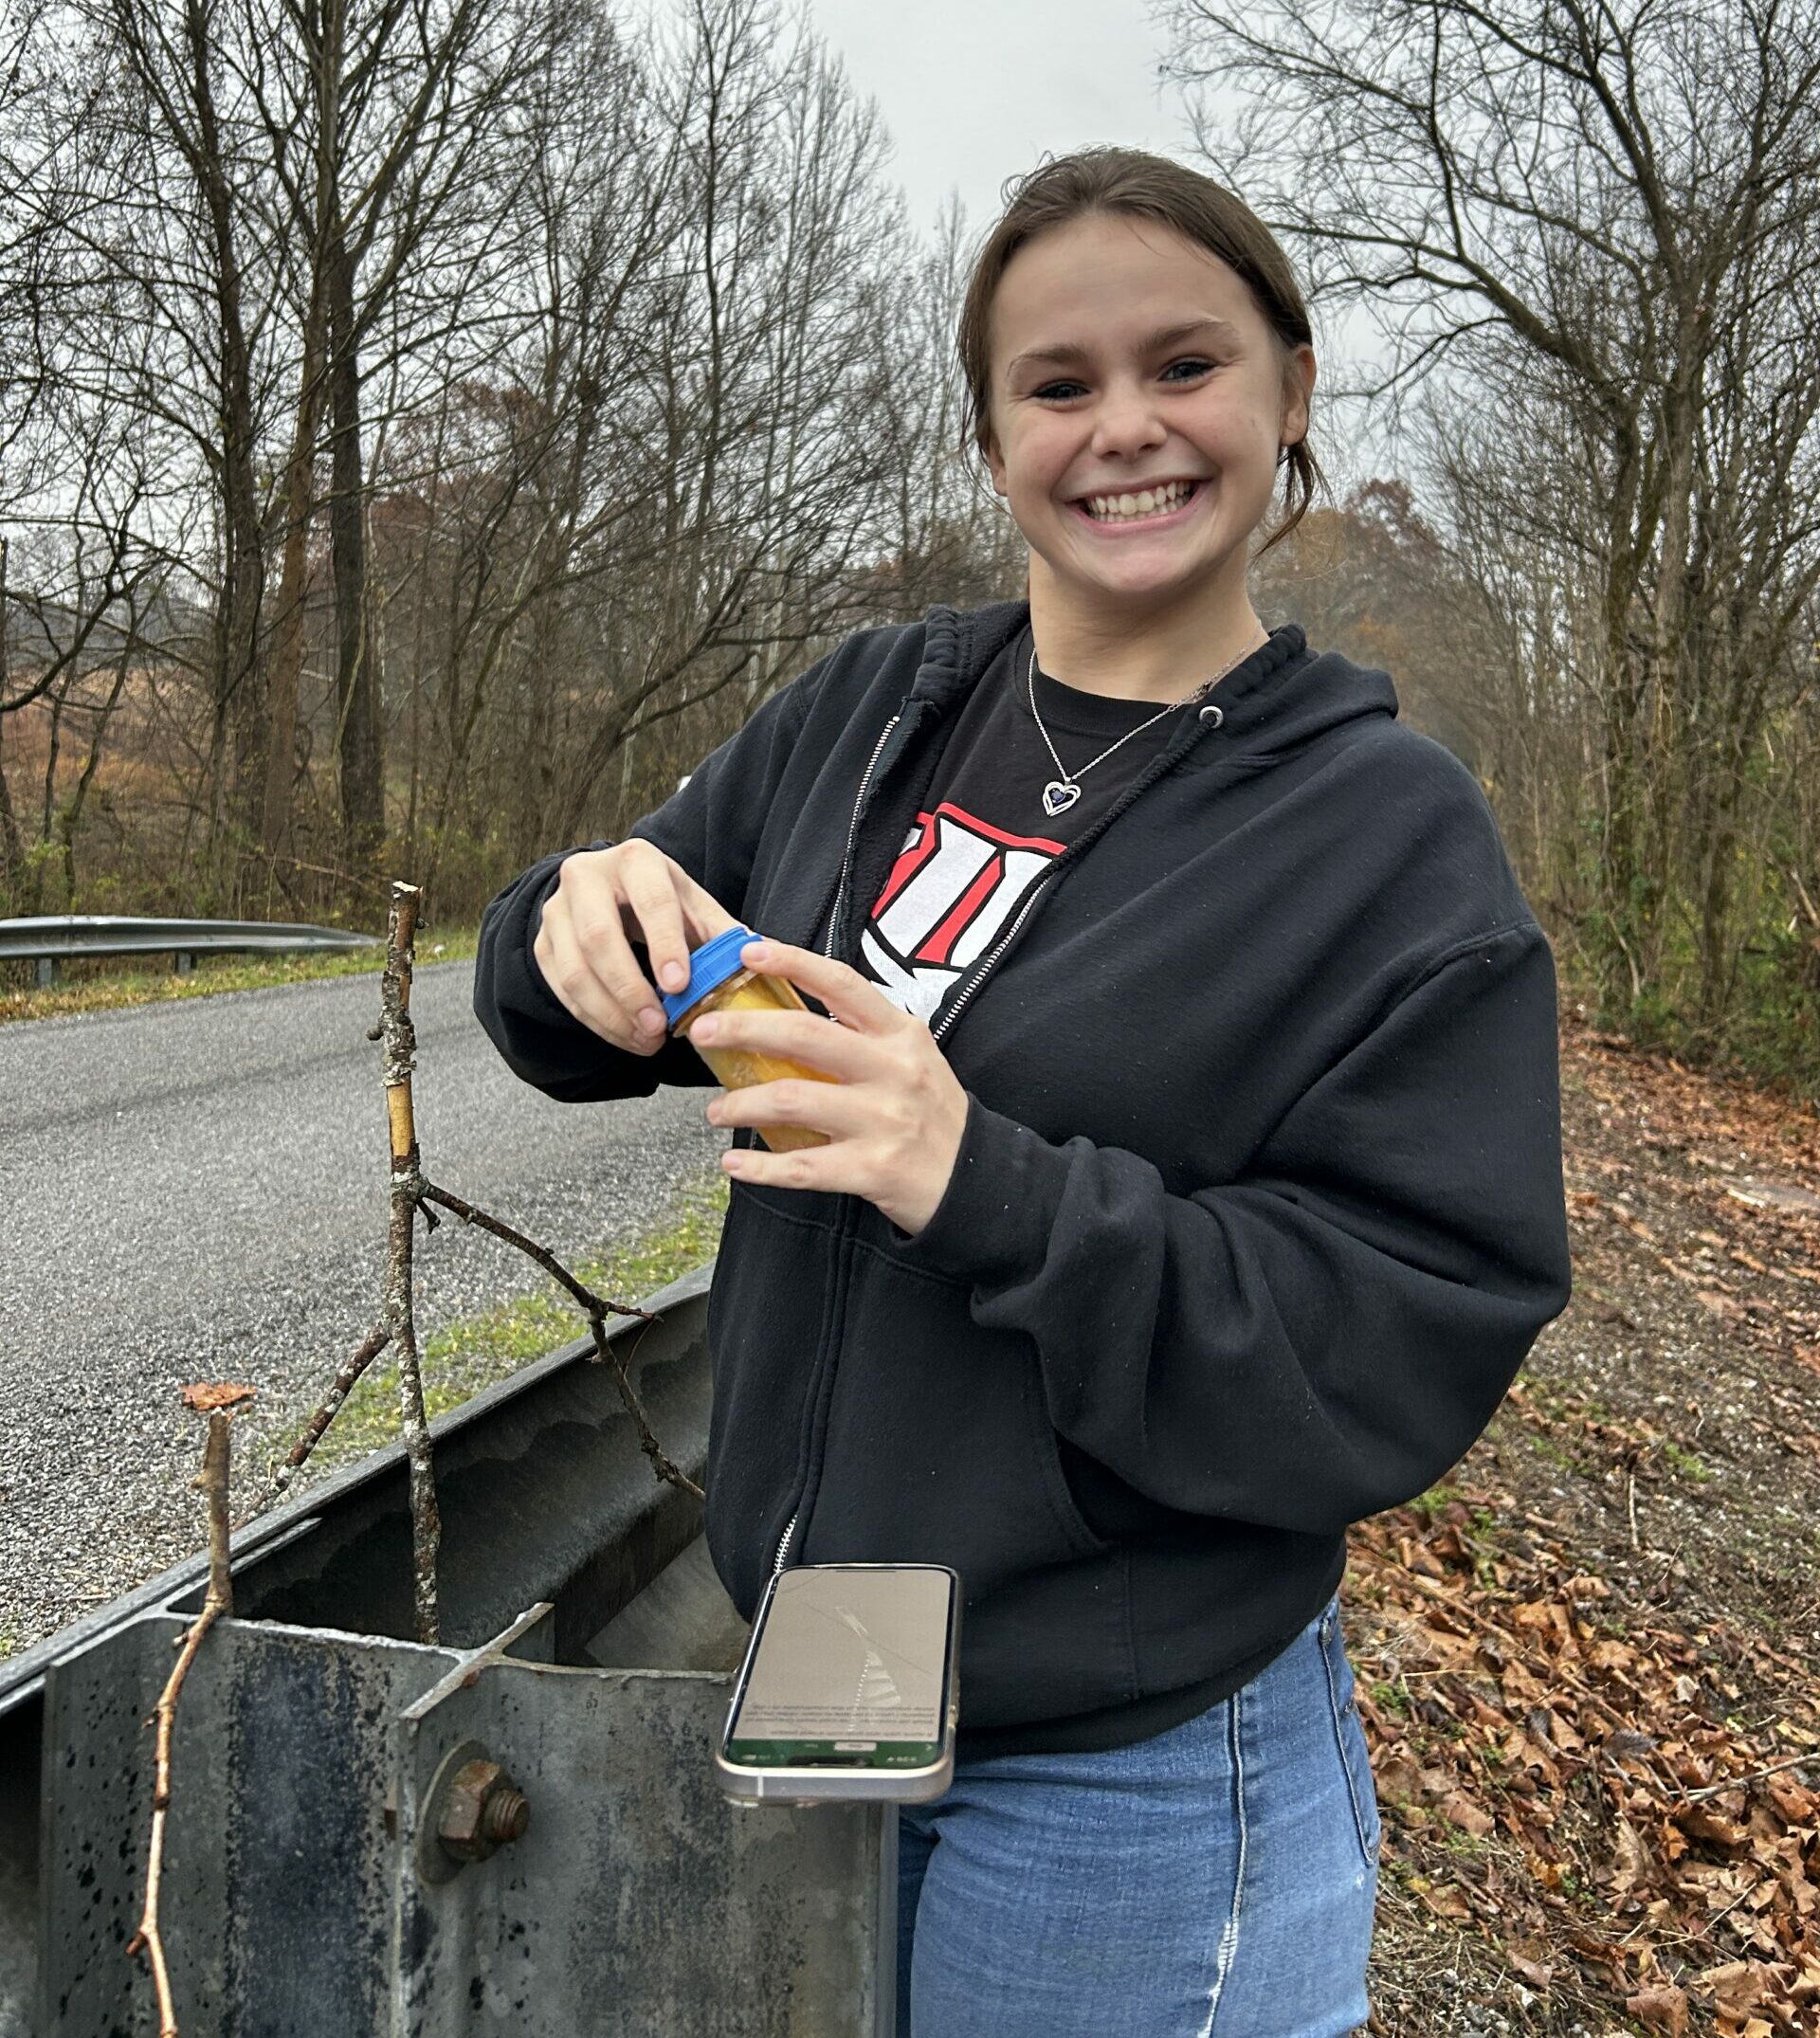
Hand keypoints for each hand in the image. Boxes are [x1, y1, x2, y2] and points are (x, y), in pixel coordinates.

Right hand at [535, 841, 739, 1055]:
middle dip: (630, 989)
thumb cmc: (659, 900)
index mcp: (636, 860)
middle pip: (598, 937)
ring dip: (611, 1014)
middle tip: (658, 1027)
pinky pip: (561, 989)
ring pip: (574, 970)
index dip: (664, 945)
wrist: (605, 891)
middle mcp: (586, 877)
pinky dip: (594, 1020)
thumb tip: (766, 956)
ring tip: (646, 1040)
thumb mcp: (693, 906)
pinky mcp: (543, 943)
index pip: (650, 902)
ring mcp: (557, 911)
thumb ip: (722, 933)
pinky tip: (625, 1036)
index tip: (679, 985)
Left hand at [697, 939, 969, 1237]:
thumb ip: (859, 1035)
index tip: (749, 951)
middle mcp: (893, 1070)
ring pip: (791, 1100)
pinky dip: (759, 1167)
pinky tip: (734, 1162)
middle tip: (702, 1032)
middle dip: (742, 1029)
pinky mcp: (872, 1168)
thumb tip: (782, 1015)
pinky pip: (801, 1167)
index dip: (793, 962)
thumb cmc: (929, 1111)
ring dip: (740, 1103)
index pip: (842, 984)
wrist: (974, 1176)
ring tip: (716, 1110)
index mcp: (899, 1034)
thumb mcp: (909, 1057)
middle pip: (804, 1036)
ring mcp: (883, 1120)